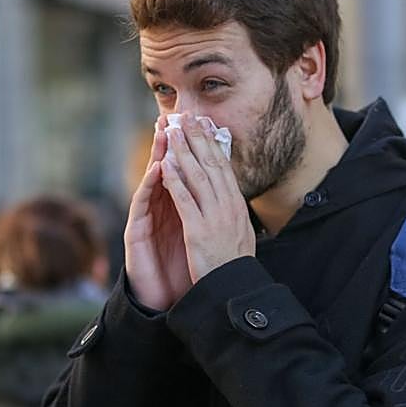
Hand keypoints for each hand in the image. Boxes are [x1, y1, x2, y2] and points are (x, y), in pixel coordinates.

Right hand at [124, 117, 192, 310]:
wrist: (167, 301)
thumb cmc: (184, 270)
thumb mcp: (200, 238)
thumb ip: (205, 216)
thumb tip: (225, 199)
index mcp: (178, 209)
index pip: (185, 175)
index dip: (192, 152)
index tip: (201, 127)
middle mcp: (161, 210)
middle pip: (165, 171)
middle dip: (171, 144)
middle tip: (176, 116)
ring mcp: (147, 219)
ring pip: (152, 181)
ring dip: (157, 155)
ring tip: (164, 132)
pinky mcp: (136, 232)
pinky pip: (144, 204)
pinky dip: (151, 185)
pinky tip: (157, 168)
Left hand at [160, 113, 256, 283]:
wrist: (235, 289)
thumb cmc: (234, 264)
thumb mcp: (240, 232)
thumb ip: (233, 212)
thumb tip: (230, 195)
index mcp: (237, 206)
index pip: (224, 168)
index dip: (212, 144)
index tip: (204, 126)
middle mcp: (228, 207)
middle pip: (212, 165)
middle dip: (198, 139)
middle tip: (188, 117)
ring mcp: (215, 217)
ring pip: (198, 176)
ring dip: (183, 151)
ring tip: (172, 132)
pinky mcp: (199, 231)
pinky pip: (185, 200)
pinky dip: (174, 181)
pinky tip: (165, 166)